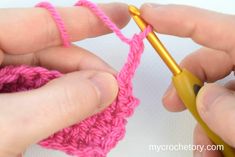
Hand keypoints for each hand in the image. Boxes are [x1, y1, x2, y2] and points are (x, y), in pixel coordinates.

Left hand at [0, 3, 129, 156]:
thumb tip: (105, 86)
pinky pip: (34, 94)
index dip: (87, 19)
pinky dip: (57, 103)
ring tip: (100, 101)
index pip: (43, 23)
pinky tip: (73, 111)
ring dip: (74, 89)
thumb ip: (58, 103)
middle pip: (47, 51)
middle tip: (114, 87)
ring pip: (43, 75)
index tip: (121, 14)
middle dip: (85, 69)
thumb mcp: (3, 128)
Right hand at [141, 3, 234, 156]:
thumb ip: (230, 112)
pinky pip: (229, 112)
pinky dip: (217, 130)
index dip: (177, 18)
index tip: (146, 14)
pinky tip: (216, 152)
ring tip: (205, 152)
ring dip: (203, 121)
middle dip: (187, 84)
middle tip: (171, 104)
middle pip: (213, 61)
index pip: (214, 28)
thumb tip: (202, 96)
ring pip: (219, 94)